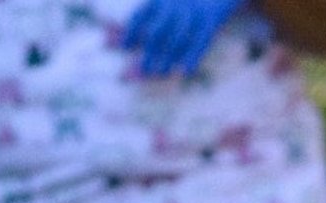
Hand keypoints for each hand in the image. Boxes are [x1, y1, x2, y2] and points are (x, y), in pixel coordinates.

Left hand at [124, 0, 244, 75]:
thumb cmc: (184, 2)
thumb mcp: (164, 5)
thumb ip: (143, 22)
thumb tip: (114, 42)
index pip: (140, 16)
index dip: (131, 32)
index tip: (125, 47)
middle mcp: (174, 4)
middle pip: (157, 31)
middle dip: (149, 52)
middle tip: (144, 69)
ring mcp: (193, 11)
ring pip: (178, 38)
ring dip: (169, 58)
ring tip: (161, 72)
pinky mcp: (211, 19)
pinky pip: (201, 40)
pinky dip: (193, 56)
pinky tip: (186, 70)